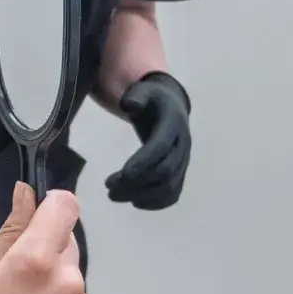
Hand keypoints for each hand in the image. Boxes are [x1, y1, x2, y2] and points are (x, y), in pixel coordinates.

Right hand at [0, 184, 102, 293]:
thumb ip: (8, 234)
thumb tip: (26, 193)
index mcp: (37, 260)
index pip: (65, 206)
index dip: (50, 207)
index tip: (34, 223)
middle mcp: (72, 281)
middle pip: (68, 245)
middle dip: (46, 256)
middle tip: (15, 291)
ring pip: (74, 283)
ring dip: (56, 292)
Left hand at [104, 71, 191, 210]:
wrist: (171, 107)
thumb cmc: (151, 99)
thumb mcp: (143, 90)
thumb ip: (136, 95)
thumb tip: (129, 104)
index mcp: (173, 124)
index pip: (160, 148)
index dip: (143, 162)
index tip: (121, 175)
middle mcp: (182, 145)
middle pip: (164, 171)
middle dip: (137, 183)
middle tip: (109, 188)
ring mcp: (183, 161)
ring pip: (169, 186)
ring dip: (142, 195)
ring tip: (114, 195)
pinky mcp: (180, 172)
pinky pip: (173, 193)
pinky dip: (156, 203)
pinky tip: (135, 202)